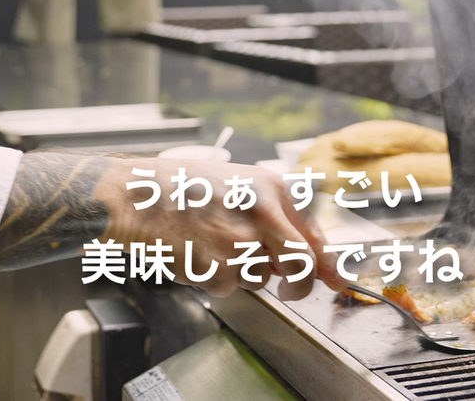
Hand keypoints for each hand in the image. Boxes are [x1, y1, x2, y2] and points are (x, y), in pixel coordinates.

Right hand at [97, 159, 343, 300]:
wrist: (138, 196)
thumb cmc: (184, 188)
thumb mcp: (240, 185)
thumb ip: (275, 216)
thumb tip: (307, 254)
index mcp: (273, 188)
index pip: (315, 234)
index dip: (328, 264)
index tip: (336, 280)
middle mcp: (263, 213)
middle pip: (303, 266)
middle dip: (300, 285)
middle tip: (290, 288)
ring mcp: (241, 243)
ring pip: (261, 278)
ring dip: (242, 273)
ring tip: (213, 244)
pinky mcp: (218, 268)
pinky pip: (229, 287)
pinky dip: (215, 278)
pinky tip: (197, 252)